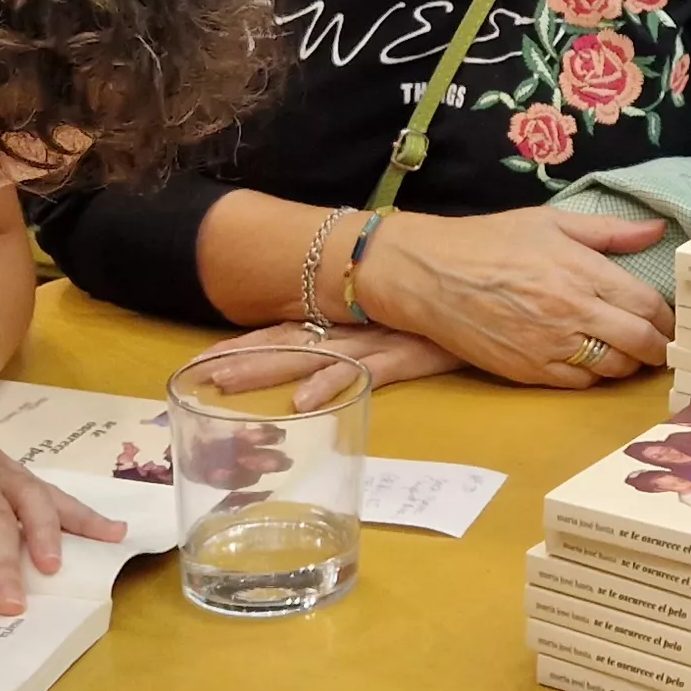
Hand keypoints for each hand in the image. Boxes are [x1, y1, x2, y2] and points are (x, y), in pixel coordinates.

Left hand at [192, 323, 466, 410]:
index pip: (286, 332)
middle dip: (239, 359)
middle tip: (190, 376)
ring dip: (268, 368)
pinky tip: (304, 401)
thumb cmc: (457, 311)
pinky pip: (366, 370)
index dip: (242, 345)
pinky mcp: (410, 353)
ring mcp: (382, 338)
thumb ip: (378, 338)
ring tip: (226, 384)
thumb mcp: (409, 324)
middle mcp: (358, 326)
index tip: (196, 364)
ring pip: (313, 354)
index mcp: (352, 320)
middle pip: (289, 342)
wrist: (500, 289)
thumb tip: (337, 361)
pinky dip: (334, 383)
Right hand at [350, 206, 675, 387]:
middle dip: (660, 347)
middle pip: (640, 342)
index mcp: (581, 271)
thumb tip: (656, 230)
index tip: (670, 319)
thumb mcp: (551, 221)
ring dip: (629, 364)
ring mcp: (550, 346)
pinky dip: (594, 376)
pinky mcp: (528, 371)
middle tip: (664, 346)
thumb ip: (609, 231)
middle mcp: (572, 312)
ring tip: (630, 353)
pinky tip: (592, 362)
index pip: (647, 305)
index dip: (667, 317)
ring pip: (613, 368)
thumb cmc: (489, 241)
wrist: (429, 275)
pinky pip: (579, 384)